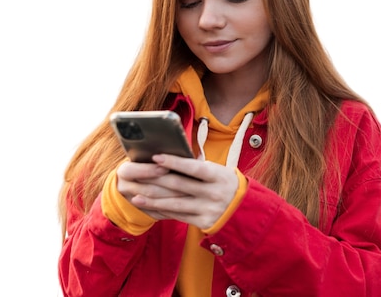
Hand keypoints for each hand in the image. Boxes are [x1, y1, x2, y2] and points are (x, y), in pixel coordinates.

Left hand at [116, 154, 239, 228]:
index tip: (156, 157)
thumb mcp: (219, 172)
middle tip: (137, 175)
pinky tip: (150, 208)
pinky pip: (178, 216)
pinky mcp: (203, 222)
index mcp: (218, 176)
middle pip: (179, 186)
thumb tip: (170, 161)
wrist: (244, 210)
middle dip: (155, 180)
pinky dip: (162, 212)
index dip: (174, 162)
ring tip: (136, 196)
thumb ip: (198, 168)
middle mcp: (213, 193)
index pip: (193, 168)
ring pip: (174, 204)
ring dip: (153, 200)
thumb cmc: (226, 184)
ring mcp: (208, 209)